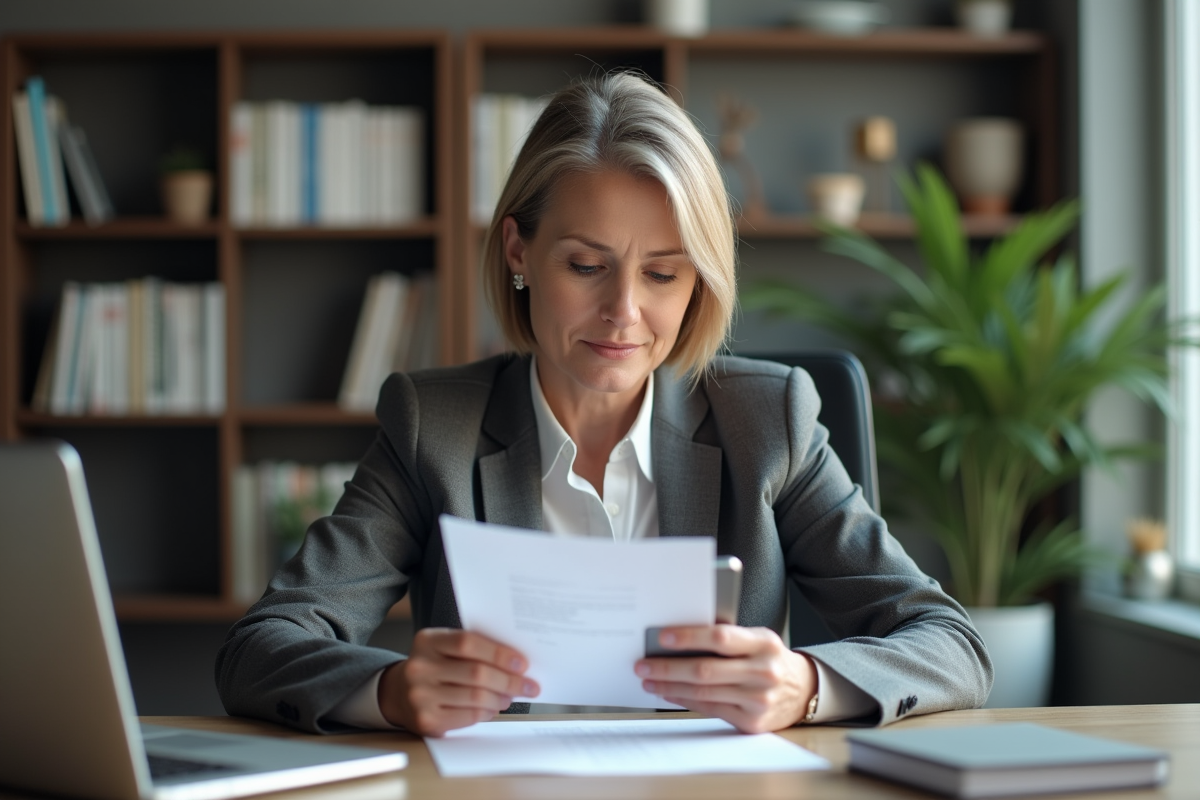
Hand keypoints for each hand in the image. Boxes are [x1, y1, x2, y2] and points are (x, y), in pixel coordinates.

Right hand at [377, 628, 538, 736]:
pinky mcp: (427, 721)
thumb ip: (474, 648)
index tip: (522, 663)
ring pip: (476, 697)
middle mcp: (420, 667)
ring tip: (512, 696)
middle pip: (477, 673)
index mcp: (427, 641)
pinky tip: (494, 708)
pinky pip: (469, 716)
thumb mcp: (444, 648)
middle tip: (529, 686)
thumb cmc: (434, 666)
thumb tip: (516, 663)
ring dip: (501, 698)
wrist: (398, 693)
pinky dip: (487, 712)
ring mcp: (420, 696)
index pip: (468, 643)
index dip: (499, 653)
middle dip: (510, 681)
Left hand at [634, 625, 816, 733]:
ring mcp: (759, 700)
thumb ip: (728, 637)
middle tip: (642, 664)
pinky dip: (684, 700)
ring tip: (648, 679)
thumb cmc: (769, 658)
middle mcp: (763, 672)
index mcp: (764, 643)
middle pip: (706, 670)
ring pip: (704, 692)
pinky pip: (710, 709)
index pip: (720, 637)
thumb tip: (679, 637)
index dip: (689, 637)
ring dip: (670, 686)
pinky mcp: (751, 722)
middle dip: (668, 667)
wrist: (802, 691)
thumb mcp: (757, 639)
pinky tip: (668, 693)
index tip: (662, 637)